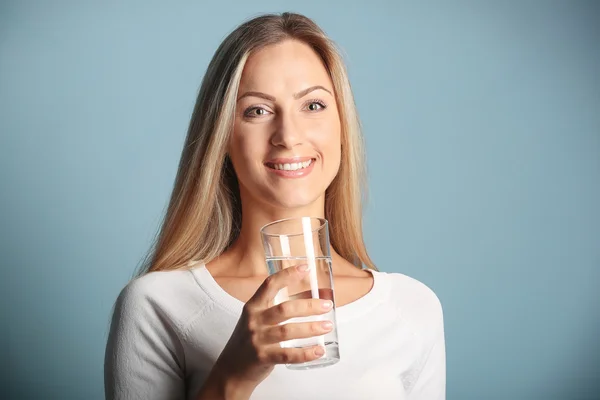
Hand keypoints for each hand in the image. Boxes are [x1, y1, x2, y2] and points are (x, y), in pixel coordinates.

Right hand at [211, 265, 333, 395]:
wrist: (232, 369)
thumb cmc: (250, 340)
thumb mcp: (258, 320)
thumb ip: (278, 308)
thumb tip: (312, 298)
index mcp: (253, 307)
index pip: (270, 284)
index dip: (288, 274)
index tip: (306, 268)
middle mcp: (254, 321)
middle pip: (284, 309)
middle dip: (309, 306)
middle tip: (327, 305)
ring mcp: (257, 340)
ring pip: (288, 331)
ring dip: (311, 328)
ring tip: (327, 325)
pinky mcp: (263, 358)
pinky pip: (288, 355)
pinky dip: (306, 353)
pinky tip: (319, 350)